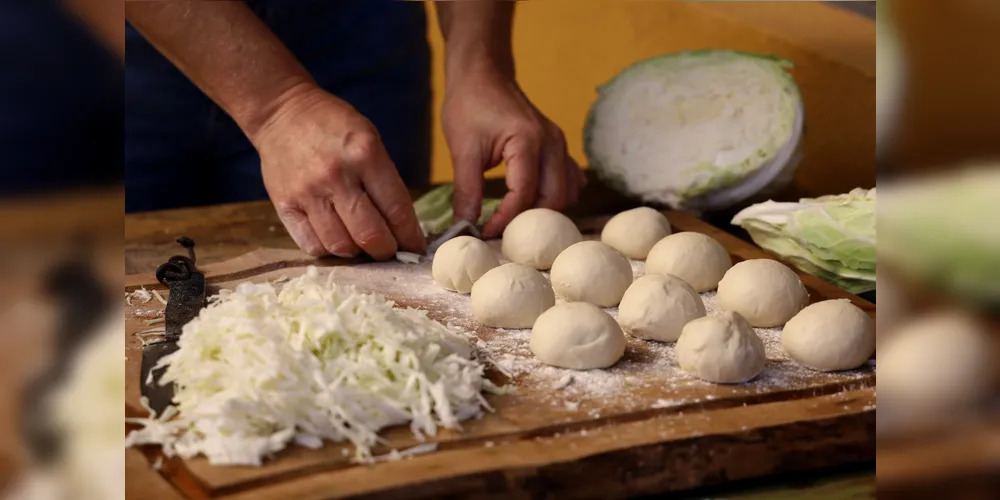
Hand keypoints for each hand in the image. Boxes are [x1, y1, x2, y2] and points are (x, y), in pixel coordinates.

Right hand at [251, 85, 425, 258]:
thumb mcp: (369, 139)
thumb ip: (385, 180)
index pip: (396, 209)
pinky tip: (335, 239)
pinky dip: (328, 250)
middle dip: (386, 251)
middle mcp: (337, 176)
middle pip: (369, 235)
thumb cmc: (333, 126)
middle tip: (390, 251)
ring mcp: (308, 192)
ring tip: (362, 245)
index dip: (410, 236)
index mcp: (365, 154)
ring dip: (357, 253)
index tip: (416, 248)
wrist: (281, 113)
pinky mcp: (284, 205)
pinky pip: (311, 245)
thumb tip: (402, 226)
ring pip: (340, 245)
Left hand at [442, 68, 585, 237]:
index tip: (485, 233)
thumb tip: (463, 228)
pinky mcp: (558, 147)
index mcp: (528, 142)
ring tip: (514, 221)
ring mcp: (560, 144)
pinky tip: (533, 204)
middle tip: (501, 233)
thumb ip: (466, 191)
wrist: (482, 73)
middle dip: (528, 221)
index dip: (505, 220)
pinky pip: (568, 180)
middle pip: (552, 199)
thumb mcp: (462, 149)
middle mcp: (552, 144)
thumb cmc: (469, 105)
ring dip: (543, 211)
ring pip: (565, 193)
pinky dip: (555, 197)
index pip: (524, 195)